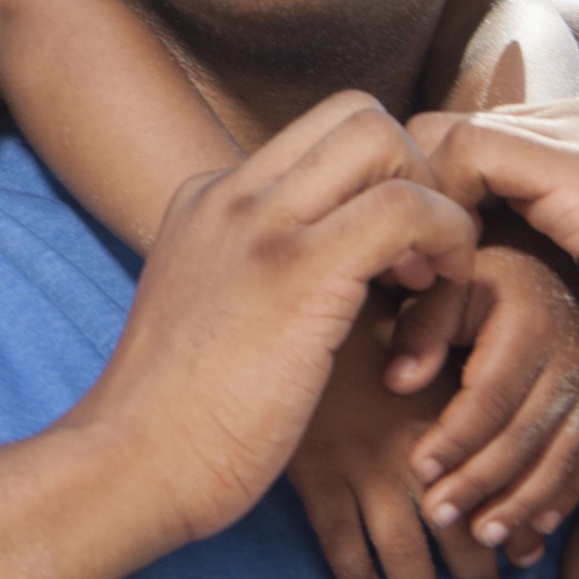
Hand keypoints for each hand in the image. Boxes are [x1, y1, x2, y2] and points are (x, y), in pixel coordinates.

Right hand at [71, 92, 479, 548]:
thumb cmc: (178, 420)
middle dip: (417, 177)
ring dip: (437, 209)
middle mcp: (229, 194)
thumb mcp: (209, 317)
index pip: (321, 139)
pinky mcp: (298, 270)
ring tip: (424, 291)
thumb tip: (330, 281)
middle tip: (419, 263)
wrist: (131, 465)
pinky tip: (424, 323)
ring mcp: (259, 225)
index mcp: (206, 201)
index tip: (389, 265)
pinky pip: (410, 209)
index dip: (379, 186)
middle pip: (358, 113)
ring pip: (386, 139)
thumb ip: (256, 276)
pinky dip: (447, 251)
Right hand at [288, 304, 507, 578]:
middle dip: (472, 573)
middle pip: (454, 531)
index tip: (521, 557)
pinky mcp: (315, 472)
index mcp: (446, 419)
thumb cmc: (366, 311)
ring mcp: (361, 466)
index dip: (511, 530)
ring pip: (400, 548)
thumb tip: (495, 404)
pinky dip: (353, 570)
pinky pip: (338, 537)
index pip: (493, 491)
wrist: (296, 306)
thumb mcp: (428, 331)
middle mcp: (412, 451)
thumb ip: (462, 373)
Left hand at [384, 222, 578, 558]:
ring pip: (561, 456)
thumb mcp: (445, 285)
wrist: (544, 264)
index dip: (455, 437)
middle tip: (439, 516)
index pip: (490, 395)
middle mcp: (570, 358)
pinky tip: (535, 531)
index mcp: (528, 324)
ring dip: (524, 503)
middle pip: (526, 434)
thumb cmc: (476, 277)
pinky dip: (562, 498)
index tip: (418, 469)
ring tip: (485, 537)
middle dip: (482, 481)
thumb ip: (419, 328)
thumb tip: (397, 381)